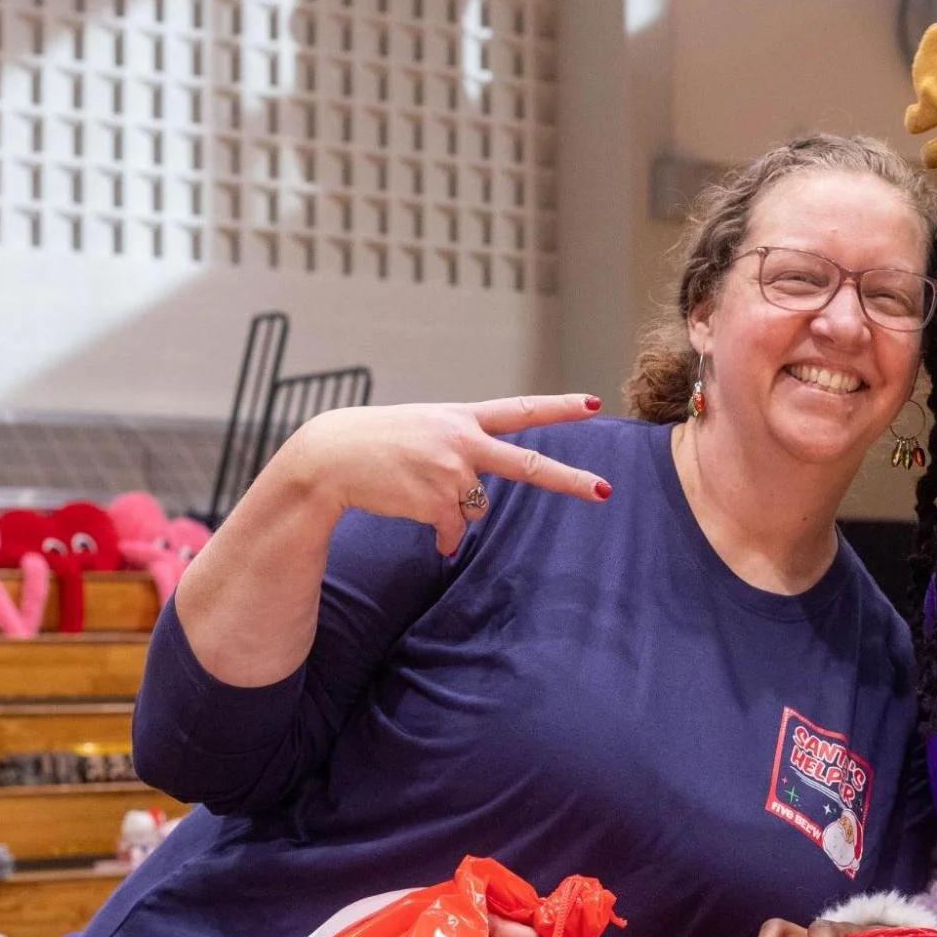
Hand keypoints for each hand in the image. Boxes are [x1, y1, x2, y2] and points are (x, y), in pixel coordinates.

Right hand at [279, 393, 611, 555]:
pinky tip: (409, 509)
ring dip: (451, 509)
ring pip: (476, 507)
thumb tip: (469, 512)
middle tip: (605, 492)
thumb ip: (458, 449)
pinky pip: (454, 530)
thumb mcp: (424, 429)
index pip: (519, 409)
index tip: (594, 404)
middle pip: (527, 464)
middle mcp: (463, 441)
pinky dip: (439, 532)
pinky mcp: (437, 503)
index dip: (558, 408)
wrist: (331, 456)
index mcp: (461, 417)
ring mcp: (452, 472)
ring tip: (413, 487)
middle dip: (569, 480)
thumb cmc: (376, 443)